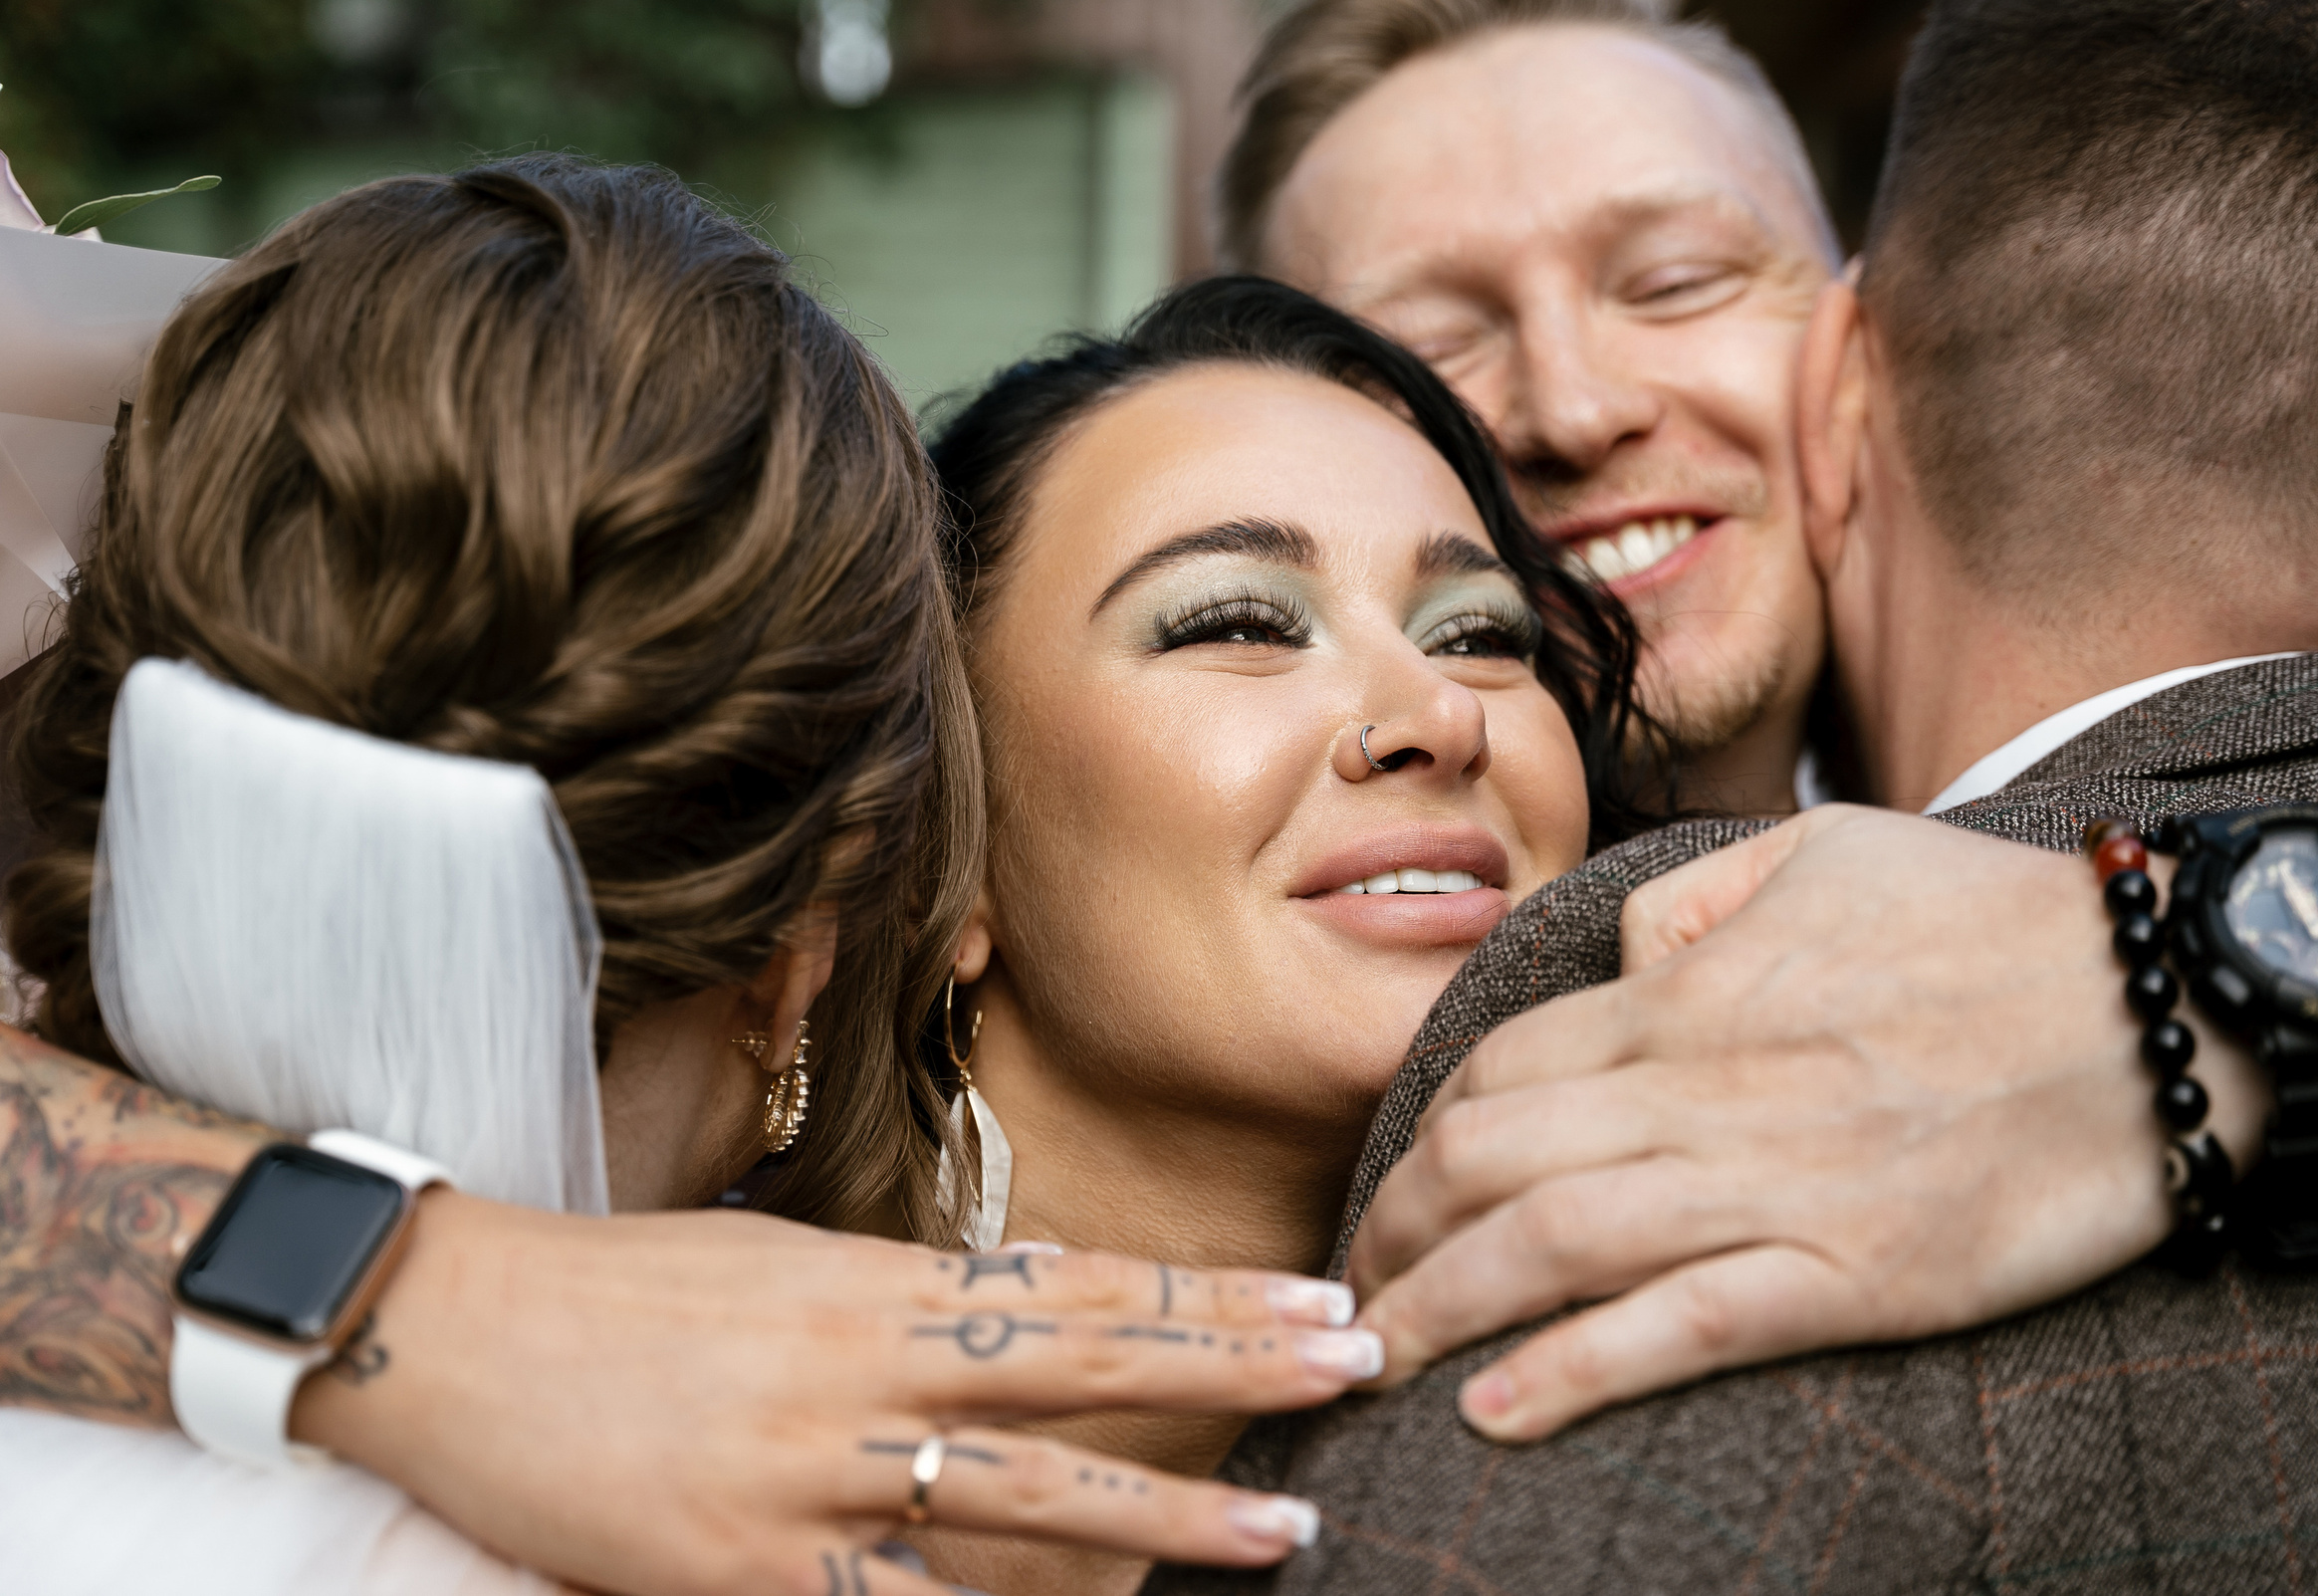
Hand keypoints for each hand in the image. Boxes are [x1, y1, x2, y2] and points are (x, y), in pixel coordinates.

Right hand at [298, 1197, 1373, 1595]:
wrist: (447, 1325)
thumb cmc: (624, 1291)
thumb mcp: (781, 1262)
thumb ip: (906, 1300)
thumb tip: (1029, 1314)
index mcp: (872, 1277)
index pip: (1076, 1282)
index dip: (1205, 1296)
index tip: (1316, 1296)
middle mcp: (860, 1365)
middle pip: (1081, 1367)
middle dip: (1231, 1370)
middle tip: (1359, 1360)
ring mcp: (806, 1473)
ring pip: (1021, 1497)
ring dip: (1162, 1517)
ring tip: (1280, 1530)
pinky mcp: (740, 1569)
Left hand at [1347, 804, 2265, 1441]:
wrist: (2168, 999)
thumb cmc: (2000, 921)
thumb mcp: (1828, 853)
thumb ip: (1701, 902)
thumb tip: (1633, 966)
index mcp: (1696, 994)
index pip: (1499, 1068)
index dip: (1419, 1143)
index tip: (1390, 1198)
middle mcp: (1710, 1087)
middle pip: (1488, 1159)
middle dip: (1391, 1236)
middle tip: (1348, 1300)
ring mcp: (1780, 1183)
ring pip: (1553, 1244)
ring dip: (1438, 1308)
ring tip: (1371, 1364)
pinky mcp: (1861, 1272)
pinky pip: (1686, 1326)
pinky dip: (1577, 1370)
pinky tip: (1496, 1413)